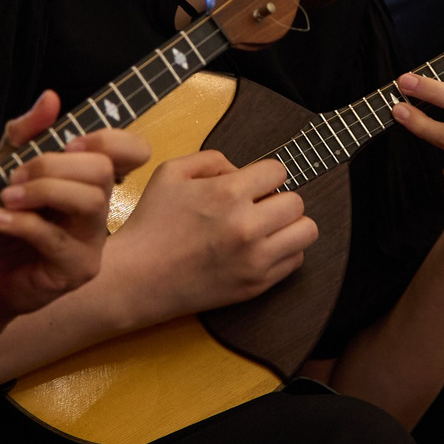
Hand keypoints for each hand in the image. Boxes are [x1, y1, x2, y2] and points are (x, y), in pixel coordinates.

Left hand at [0, 90, 147, 344]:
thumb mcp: (6, 164)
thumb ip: (27, 132)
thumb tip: (51, 98)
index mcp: (90, 182)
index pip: (133, 151)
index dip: (108, 139)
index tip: (67, 142)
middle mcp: (99, 211)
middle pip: (103, 171)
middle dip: (52, 165)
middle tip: (14, 177)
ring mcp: (92, 243)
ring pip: (91, 201)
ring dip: (42, 190)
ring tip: (5, 198)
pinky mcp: (75, 271)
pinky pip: (56, 237)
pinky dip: (22, 222)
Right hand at [105, 150, 317, 324]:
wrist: (137, 278)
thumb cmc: (150, 224)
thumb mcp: (170, 172)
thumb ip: (211, 159)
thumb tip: (240, 170)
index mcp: (227, 194)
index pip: (278, 171)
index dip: (264, 175)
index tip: (253, 184)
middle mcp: (247, 226)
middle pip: (296, 202)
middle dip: (278, 199)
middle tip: (258, 207)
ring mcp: (254, 259)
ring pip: (305, 231)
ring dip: (289, 225)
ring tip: (266, 228)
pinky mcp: (256, 285)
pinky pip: (295, 261)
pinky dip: (283, 252)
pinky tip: (258, 250)